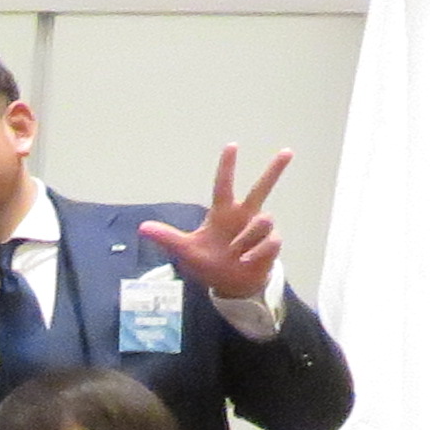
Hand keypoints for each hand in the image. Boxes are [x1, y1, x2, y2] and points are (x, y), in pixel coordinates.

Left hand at [138, 146, 291, 303]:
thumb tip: (142, 227)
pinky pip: (269, 242)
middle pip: (261, 188)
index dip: (227, 166)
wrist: (229, 284)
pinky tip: (247, 261)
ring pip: (263, 221)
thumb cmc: (209, 262)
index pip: (224, 185)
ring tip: (236, 254)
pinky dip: (257, 253)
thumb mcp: (186, 250)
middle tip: (288, 151)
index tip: (232, 145)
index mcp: (223, 213)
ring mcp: (259, 229)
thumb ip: (167, 237)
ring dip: (247, 239)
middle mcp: (244, 216)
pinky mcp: (271, 244)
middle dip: (274, 170)